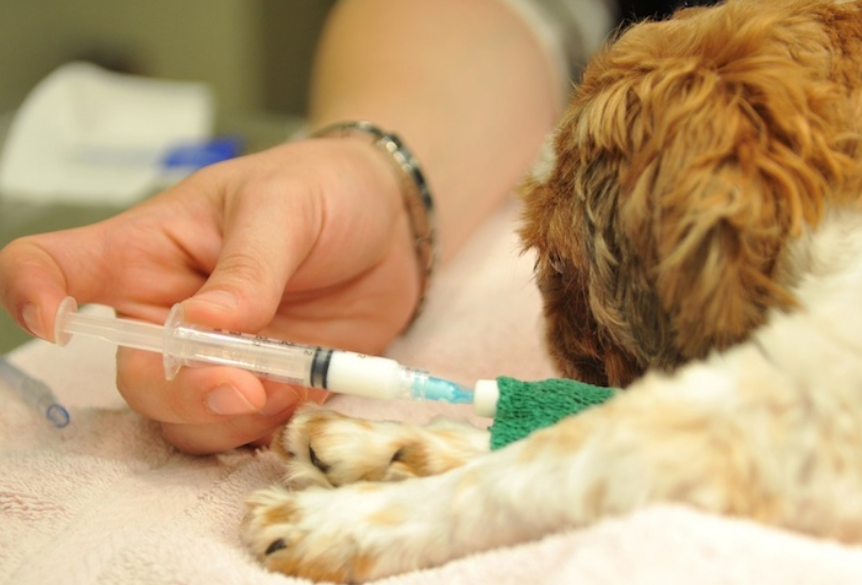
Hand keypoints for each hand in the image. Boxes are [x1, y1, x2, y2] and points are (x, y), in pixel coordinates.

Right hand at [0, 137, 420, 452]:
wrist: (389, 222)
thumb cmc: (322, 189)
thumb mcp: (285, 206)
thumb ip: (248, 267)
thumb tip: (202, 327)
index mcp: (149, 250)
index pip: (54, 267)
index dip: (31, 295)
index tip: (56, 321)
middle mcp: (170, 311)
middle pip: (132, 376)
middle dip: (178, 392)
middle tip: (238, 385)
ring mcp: (217, 357)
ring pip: (184, 419)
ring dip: (227, 420)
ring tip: (285, 387)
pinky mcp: (267, 386)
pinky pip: (245, 431)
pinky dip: (268, 428)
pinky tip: (304, 395)